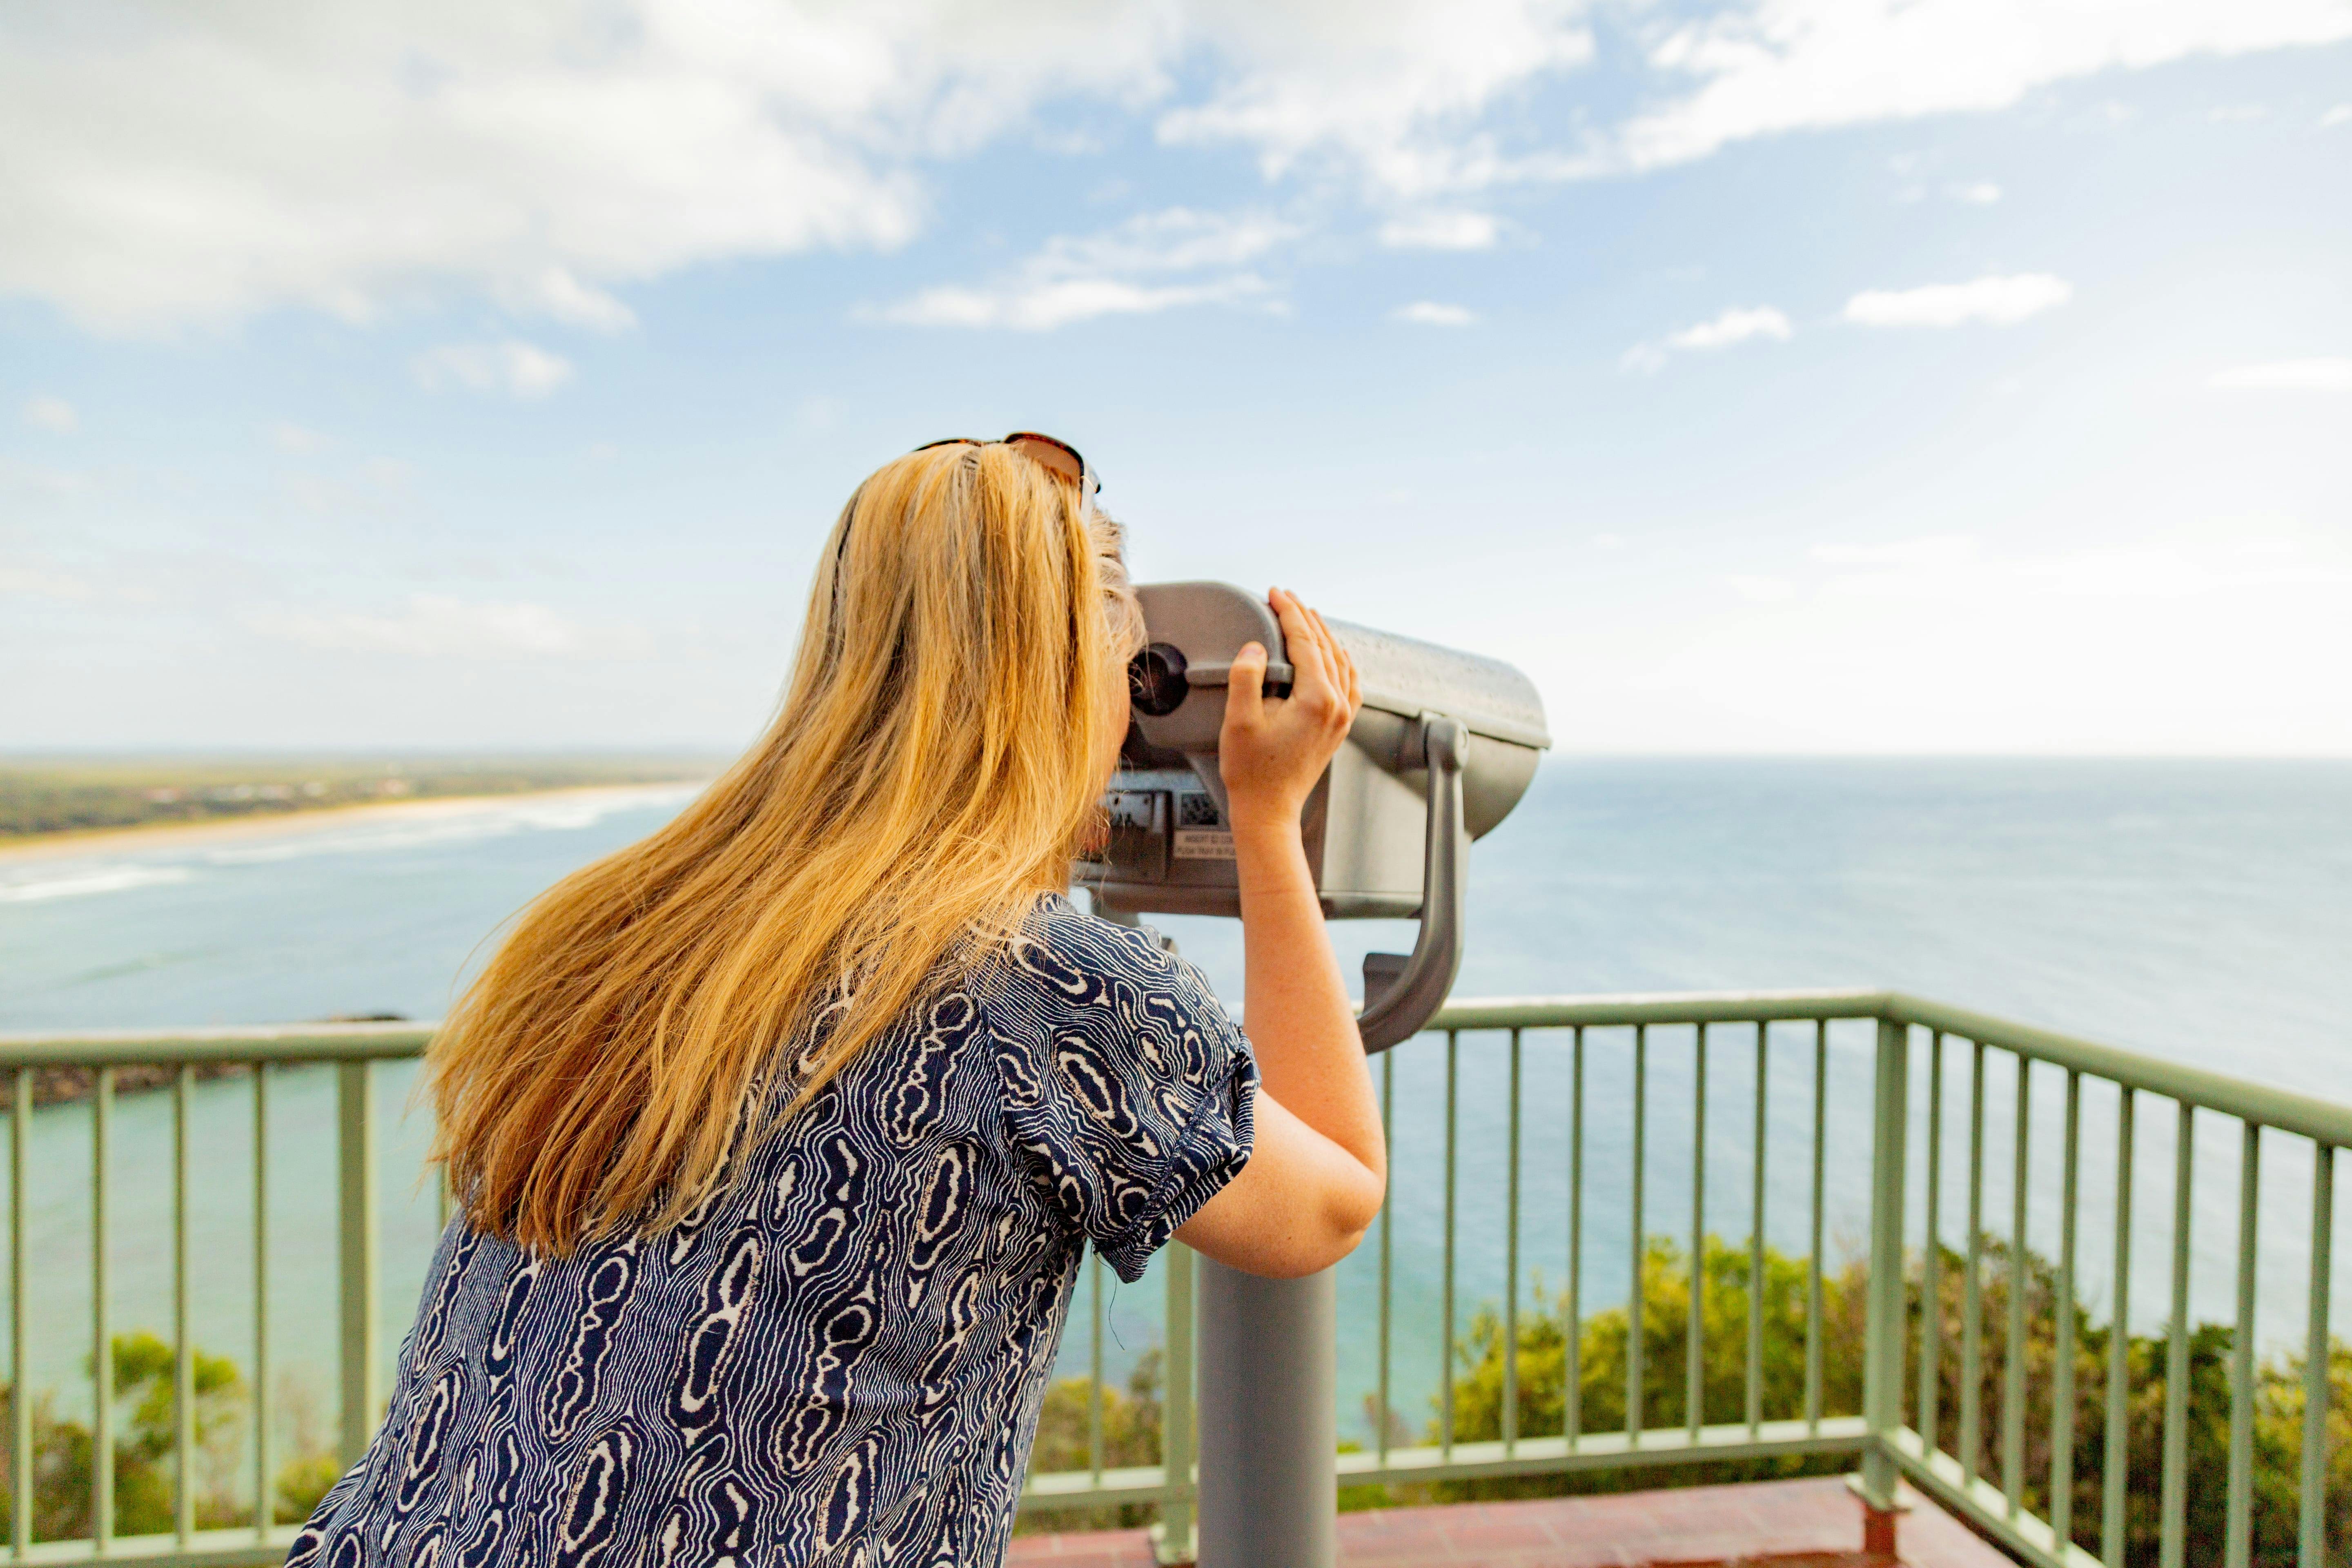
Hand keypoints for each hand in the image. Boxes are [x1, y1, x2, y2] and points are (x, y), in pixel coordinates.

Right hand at [1218, 588, 1361, 832]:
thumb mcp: (1239, 721)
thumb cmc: (1251, 773)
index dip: (1288, 612)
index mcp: (1316, 700)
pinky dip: (1339, 661)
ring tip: (1306, 617)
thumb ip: (1247, 678)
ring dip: (1323, 635)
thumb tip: (1256, 648)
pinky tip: (1331, 656)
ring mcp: (1342, 717)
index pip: (1305, 641)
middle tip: (1285, 597)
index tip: (1275, 593)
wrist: (1268, 810)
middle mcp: (1337, 706)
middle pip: (1325, 646)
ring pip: (1340, 662)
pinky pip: (1349, 684)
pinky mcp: (1339, 728)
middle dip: (1305, 617)